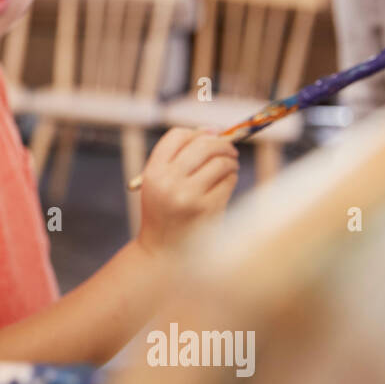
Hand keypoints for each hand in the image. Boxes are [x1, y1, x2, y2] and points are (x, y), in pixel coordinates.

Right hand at [136, 127, 237, 253]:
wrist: (164, 252)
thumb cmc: (165, 213)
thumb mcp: (159, 184)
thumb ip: (178, 159)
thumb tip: (212, 130)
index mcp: (153, 172)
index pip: (177, 136)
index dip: (196, 133)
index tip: (208, 137)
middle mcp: (169, 181)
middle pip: (202, 145)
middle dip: (221, 143)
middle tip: (230, 149)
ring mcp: (189, 196)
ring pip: (220, 162)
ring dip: (230, 161)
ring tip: (229, 167)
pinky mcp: (208, 208)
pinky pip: (228, 181)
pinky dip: (231, 178)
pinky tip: (226, 183)